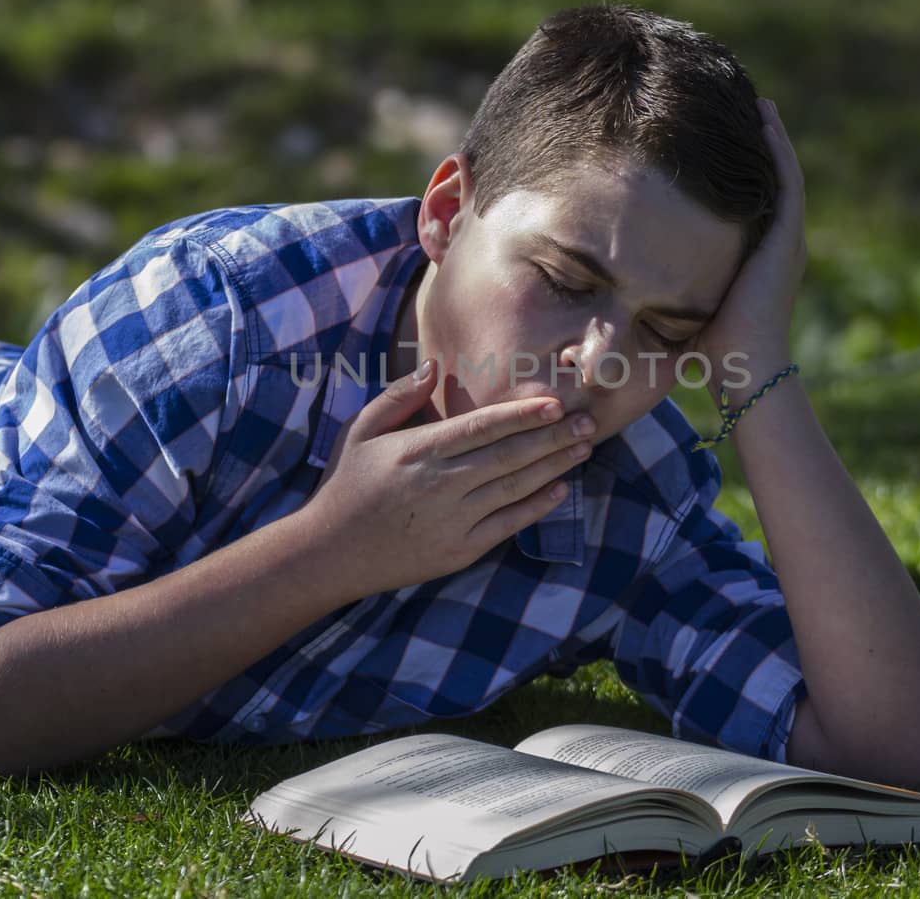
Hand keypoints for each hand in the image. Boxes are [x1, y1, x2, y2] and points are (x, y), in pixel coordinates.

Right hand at [301, 359, 596, 594]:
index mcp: (418, 451)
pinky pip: (507, 525)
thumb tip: (433, 367)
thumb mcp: (360, 430)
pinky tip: (559, 489)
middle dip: (553, 438)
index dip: (521, 415)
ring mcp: (452, 520)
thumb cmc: (348, 485)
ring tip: (583, 448)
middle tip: (589, 422)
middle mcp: (440, 484)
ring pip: (515, 488)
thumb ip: (399, 397)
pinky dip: (536, 507)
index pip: (481, 427)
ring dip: (553, 467)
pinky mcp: (459, 551)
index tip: (555, 403)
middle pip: (509, 456)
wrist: (330, 553)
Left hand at [693, 97, 807, 401]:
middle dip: (756, 146)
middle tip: (743, 107)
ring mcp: (785, 240)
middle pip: (768, 181)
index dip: (738, 173)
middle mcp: (776, 244)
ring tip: (758, 103)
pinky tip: (766, 120)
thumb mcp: (683, 307)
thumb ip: (666, 288)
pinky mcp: (786, 238)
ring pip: (782, 173)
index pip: (749, 203)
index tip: (717, 144)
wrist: (745, 370)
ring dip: (770, 137)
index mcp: (755, 258)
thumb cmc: (710, 353)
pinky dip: (778, 149)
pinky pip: (786, 181)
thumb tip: (617, 285)